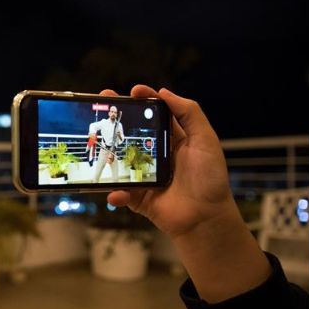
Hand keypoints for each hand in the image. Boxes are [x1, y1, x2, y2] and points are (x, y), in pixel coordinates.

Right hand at [103, 85, 232, 236]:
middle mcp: (156, 154)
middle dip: (115, 118)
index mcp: (172, 139)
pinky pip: (121, 192)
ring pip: (120, 160)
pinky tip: (117, 192)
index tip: (132, 92)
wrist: (206, 217)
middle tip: (102, 103)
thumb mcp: (205, 140)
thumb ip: (189, 113)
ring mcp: (144, 175)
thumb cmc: (210, 178)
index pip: (155, 114)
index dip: (143, 100)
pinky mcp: (138, 196)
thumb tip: (164, 92)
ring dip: (107, 153)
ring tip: (98, 146)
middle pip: (131, 132)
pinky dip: (116, 193)